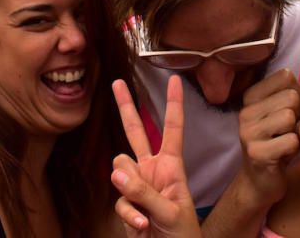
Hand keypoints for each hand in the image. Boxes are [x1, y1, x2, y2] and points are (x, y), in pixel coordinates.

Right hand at [110, 76, 200, 237]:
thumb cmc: (182, 234)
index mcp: (172, 165)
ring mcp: (138, 185)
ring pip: (120, 168)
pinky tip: (142, 227)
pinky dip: (129, 215)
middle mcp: (153, 169)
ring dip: (130, 189)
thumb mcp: (171, 212)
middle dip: (125, 106)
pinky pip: (120, 200)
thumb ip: (145, 192)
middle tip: (117, 82)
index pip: (173, 128)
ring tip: (145, 212)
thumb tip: (117, 172)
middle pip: (135, 131)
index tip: (173, 79)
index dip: (173, 103)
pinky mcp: (127, 203)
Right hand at [238, 69, 299, 204]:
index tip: (290, 111)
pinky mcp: (257, 153)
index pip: (286, 77)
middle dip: (298, 114)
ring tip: (287, 141)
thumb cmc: (278, 140)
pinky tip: (286, 154)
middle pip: (290, 96)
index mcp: (251, 96)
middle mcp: (245, 111)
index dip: (297, 94)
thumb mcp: (292, 111)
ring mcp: (248, 132)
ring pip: (290, 117)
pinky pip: (291, 140)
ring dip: (296, 132)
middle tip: (289, 130)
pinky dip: (295, 148)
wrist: (261, 180)